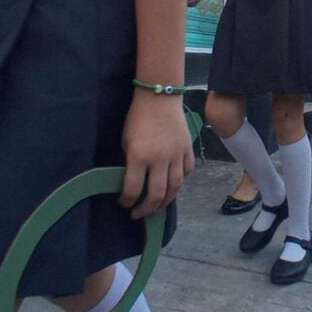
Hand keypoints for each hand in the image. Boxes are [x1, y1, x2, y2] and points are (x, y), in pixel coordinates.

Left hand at [119, 92, 194, 218]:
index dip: (126, 201)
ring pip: (175, 187)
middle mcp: (159, 159)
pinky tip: (173, 182)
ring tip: (157, 206)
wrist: (159, 97)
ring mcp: (176, 155)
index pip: (133, 189)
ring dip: (166, 201)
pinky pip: (187, 171)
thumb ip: (131, 162)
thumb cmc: (137, 117)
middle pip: (157, 195)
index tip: (123, 204)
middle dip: (146, 209)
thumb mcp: (126, 141)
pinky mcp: (188, 149)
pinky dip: (180, 180)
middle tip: (139, 213)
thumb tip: (133, 181)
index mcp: (139, 156)